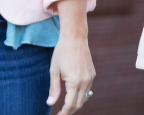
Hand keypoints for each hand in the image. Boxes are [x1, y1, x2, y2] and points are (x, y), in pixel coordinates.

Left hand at [48, 0, 95, 114]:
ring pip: (84, 98)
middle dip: (69, 111)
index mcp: (75, 82)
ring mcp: (90, 78)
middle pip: (78, 104)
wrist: (75, 38)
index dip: (64, 113)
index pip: (70, 104)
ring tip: (65, 106)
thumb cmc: (62, 52)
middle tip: (60, 113)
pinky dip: (80, 95)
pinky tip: (73, 94)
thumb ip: (54, 89)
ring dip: (75, 103)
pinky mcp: (92, 74)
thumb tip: (50, 103)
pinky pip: (87, 89)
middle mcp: (85, 81)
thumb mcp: (54, 71)